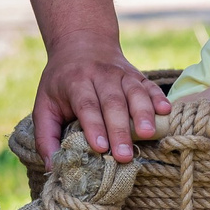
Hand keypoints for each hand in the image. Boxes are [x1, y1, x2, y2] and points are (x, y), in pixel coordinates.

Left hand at [34, 36, 171, 164]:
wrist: (81, 42)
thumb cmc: (60, 82)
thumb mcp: (44, 104)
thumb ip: (45, 136)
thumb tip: (51, 167)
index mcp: (75, 82)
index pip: (86, 105)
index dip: (94, 126)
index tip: (100, 147)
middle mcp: (100, 75)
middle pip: (112, 102)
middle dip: (120, 129)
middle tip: (124, 155)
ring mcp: (122, 73)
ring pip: (134, 93)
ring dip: (143, 114)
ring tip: (148, 134)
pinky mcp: (137, 74)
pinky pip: (150, 85)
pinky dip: (158, 98)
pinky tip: (165, 111)